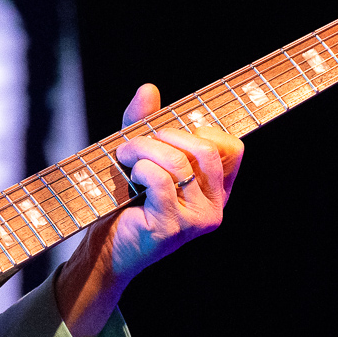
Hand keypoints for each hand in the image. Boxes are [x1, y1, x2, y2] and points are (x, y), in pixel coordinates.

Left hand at [55, 83, 242, 336]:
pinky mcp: (172, 228)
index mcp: (216, 189)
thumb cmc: (124, 201)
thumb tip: (148, 88)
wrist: (105, 248)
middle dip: (165, 135)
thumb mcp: (138, 155)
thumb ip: (145, 122)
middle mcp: (214, 207)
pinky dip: (140, 168)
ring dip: (143, 149)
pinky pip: (160, 180)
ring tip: (123, 155)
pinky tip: (129, 176)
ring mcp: (196, 221)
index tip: (166, 132)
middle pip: (208, 150)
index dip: (200, 130)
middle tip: (135, 141)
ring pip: (179, 162)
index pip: (232, 147)